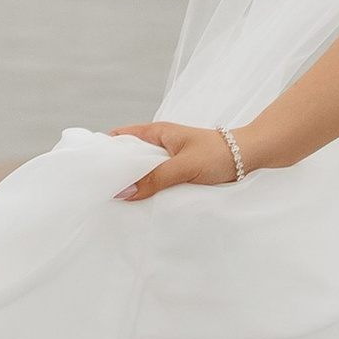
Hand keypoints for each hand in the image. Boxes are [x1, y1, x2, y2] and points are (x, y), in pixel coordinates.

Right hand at [108, 123, 237, 199]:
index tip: (89, 168)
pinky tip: (140, 206)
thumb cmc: (219, 153)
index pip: (120, 138)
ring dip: (133, 185)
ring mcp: (168, 160)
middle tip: (98, 193)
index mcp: (157, 133)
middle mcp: (159, 145)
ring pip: (142, 172)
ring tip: (115, 203)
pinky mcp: (177, 174)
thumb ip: (155, 178)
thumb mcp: (184, 165)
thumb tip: (123, 192)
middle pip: (129, 158)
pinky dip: (148, 192)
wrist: (249, 158)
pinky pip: (156, 182)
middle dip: (115, 173)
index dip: (104, 150)